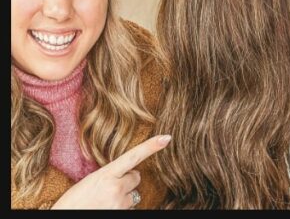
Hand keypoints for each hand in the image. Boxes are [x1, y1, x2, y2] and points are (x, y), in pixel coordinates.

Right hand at [51, 135, 171, 208]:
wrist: (63, 218)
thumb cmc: (72, 202)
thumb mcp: (89, 182)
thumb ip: (108, 175)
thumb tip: (127, 174)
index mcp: (105, 175)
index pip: (132, 157)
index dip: (150, 147)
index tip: (166, 138)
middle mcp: (116, 188)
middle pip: (136, 177)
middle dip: (127, 181)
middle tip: (109, 187)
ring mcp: (121, 203)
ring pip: (134, 194)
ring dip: (124, 196)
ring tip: (104, 201)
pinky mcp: (123, 214)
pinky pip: (130, 208)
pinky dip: (121, 207)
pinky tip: (106, 208)